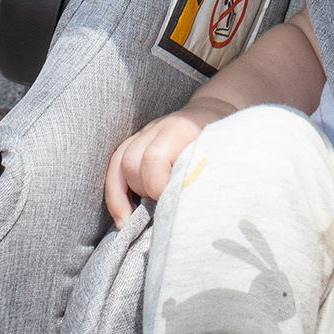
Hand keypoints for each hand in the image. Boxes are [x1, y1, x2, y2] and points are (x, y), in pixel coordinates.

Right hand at [103, 100, 227, 225]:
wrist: (213, 112)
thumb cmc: (219, 140)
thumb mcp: (219, 153)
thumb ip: (204, 175)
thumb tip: (192, 208)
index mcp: (178, 129)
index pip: (154, 158)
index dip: (158, 186)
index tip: (173, 205)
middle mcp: (155, 128)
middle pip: (131, 161)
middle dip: (142, 191)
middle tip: (161, 209)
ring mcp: (143, 134)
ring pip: (119, 164)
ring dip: (123, 196)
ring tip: (134, 221)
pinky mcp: (136, 143)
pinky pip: (114, 166)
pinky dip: (114, 193)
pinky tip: (123, 217)